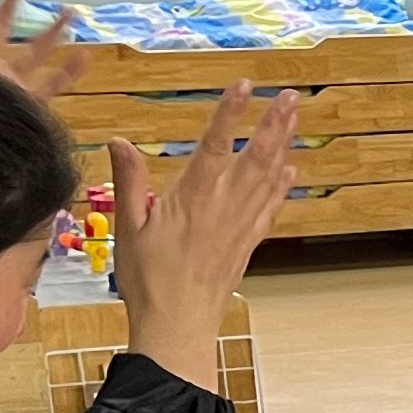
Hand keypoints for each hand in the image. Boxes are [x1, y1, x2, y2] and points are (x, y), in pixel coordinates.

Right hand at [108, 89, 300, 390]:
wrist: (178, 327)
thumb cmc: (149, 282)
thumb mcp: (128, 228)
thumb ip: (129, 182)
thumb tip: (119, 142)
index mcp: (193, 199)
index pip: (216, 145)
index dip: (231, 113)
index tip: (244, 85)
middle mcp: (224, 208)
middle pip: (255, 157)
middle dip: (273, 123)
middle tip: (289, 96)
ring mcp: (240, 226)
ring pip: (268, 178)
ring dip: (283, 146)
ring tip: (294, 119)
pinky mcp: (247, 244)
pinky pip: (270, 209)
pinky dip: (281, 187)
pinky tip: (290, 172)